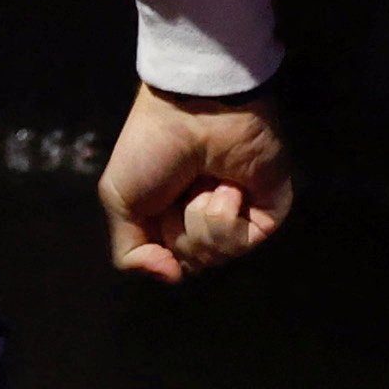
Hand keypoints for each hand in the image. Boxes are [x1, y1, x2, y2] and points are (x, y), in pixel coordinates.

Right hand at [98, 81, 291, 283]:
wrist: (192, 111)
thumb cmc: (153, 146)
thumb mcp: (119, 200)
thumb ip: (131, 252)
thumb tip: (170, 277)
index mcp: (175, 215)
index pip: (170, 261)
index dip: (157, 247)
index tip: (152, 212)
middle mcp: (209, 217)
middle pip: (192, 262)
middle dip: (179, 230)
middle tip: (179, 188)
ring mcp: (242, 215)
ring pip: (217, 255)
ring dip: (201, 217)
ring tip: (203, 181)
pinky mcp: (269, 210)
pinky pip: (245, 241)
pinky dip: (227, 215)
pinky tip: (227, 186)